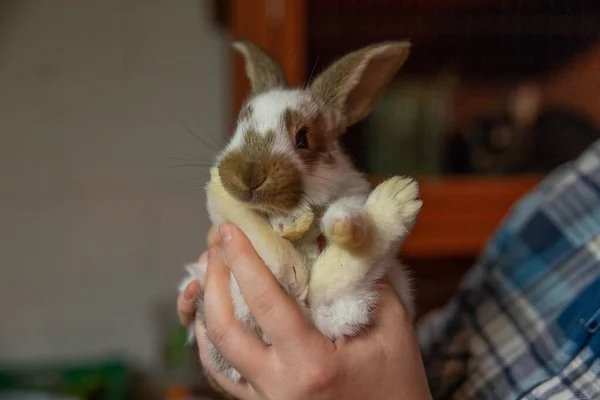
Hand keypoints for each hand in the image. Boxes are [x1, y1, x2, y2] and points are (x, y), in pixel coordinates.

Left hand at [177, 223, 431, 399]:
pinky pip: (223, 374)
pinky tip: (212, 315)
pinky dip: (212, 341)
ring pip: (214, 354)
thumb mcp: (394, 330)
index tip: (228, 228)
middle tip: (214, 245)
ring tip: (208, 271)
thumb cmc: (398, 386)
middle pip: (224, 329)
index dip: (243, 260)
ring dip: (204, 308)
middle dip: (213, 280)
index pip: (265, 302)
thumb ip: (367, 283)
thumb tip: (337, 240)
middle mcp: (278, 387)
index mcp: (312, 364)